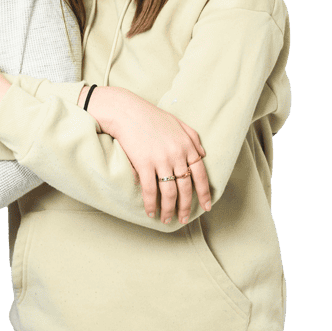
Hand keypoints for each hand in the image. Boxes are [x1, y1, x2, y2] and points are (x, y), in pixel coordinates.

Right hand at [83, 85, 211, 224]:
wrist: (125, 111)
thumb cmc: (149, 116)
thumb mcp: (177, 123)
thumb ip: (193, 138)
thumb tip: (203, 154)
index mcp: (187, 146)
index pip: (201, 175)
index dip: (204, 193)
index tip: (205, 207)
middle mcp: (177, 155)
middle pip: (185, 188)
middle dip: (185, 207)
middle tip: (183, 219)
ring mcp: (161, 160)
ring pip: (169, 192)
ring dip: (169, 209)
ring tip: (166, 219)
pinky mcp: (144, 163)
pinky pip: (150, 189)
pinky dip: (151, 203)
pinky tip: (150, 212)